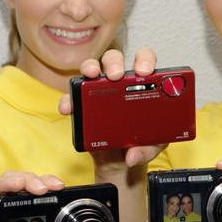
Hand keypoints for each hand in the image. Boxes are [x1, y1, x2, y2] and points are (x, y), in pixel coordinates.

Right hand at [59, 47, 165, 167]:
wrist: (121, 161)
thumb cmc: (141, 142)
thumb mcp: (152, 146)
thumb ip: (148, 149)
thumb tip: (133, 157)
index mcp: (142, 85)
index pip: (144, 61)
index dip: (145, 60)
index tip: (144, 71)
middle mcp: (119, 82)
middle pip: (115, 59)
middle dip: (115, 62)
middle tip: (117, 75)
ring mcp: (98, 91)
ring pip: (92, 68)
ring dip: (90, 67)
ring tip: (91, 76)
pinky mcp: (83, 105)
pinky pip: (72, 96)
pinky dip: (68, 99)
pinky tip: (69, 108)